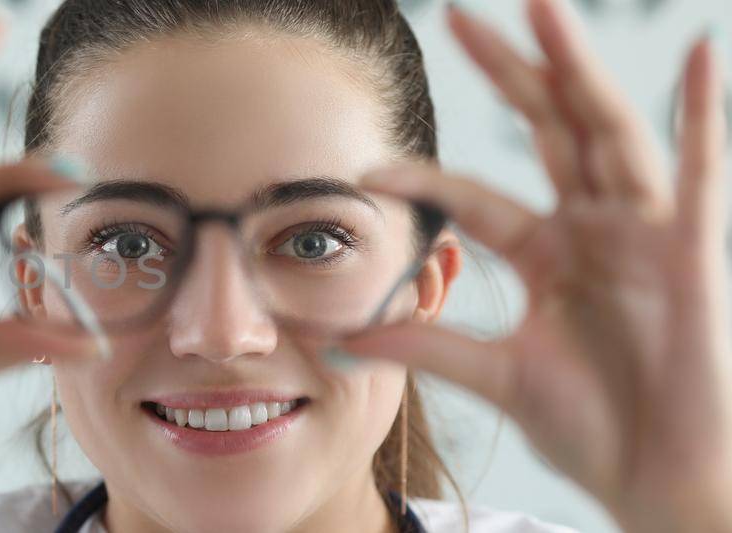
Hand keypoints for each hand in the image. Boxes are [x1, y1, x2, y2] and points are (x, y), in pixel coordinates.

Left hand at [343, 1, 730, 530]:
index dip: (426, 179)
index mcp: (550, 252)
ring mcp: (644, 234)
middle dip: (508, 72)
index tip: (368, 168)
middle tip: (460, 15)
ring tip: (543, 10)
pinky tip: (699, 55)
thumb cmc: (595, 428)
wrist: (660, 480)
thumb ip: (427, 346)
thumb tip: (340, 338)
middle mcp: (595, 228)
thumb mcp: (496, 375)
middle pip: (545, 132)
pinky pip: (699, 173)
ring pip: (607, 132)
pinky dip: (702, 114)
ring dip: (577, 70)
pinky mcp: (691, 253)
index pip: (476, 198)